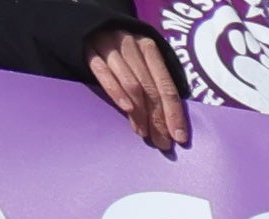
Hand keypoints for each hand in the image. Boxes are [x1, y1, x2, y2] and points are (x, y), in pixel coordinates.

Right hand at [86, 26, 187, 149]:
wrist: (89, 26)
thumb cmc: (123, 53)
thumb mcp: (142, 61)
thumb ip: (154, 84)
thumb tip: (170, 122)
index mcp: (150, 49)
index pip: (166, 86)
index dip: (174, 113)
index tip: (179, 137)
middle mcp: (132, 46)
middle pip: (150, 88)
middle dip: (158, 118)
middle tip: (161, 142)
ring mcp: (110, 47)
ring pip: (130, 84)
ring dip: (139, 112)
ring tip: (144, 133)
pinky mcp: (90, 51)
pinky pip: (104, 74)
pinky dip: (116, 92)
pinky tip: (126, 109)